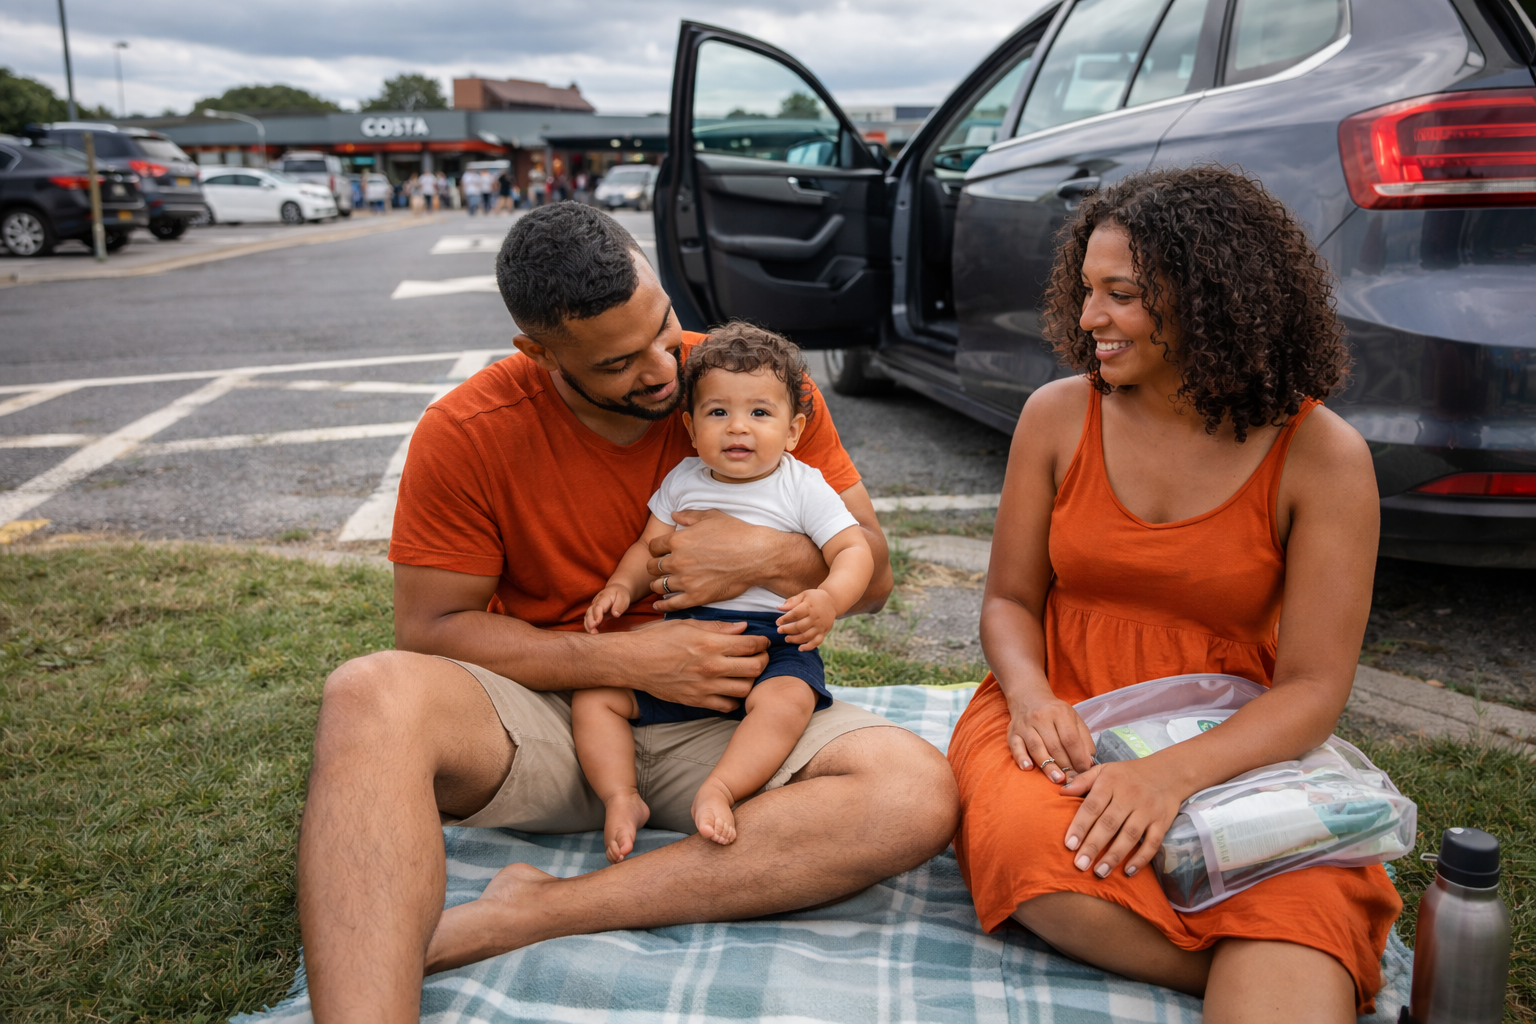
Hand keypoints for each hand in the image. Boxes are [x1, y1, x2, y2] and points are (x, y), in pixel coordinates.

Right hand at [583, 585, 630, 633]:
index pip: (598, 606)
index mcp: (604, 597)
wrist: (616, 590)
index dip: (597, 614)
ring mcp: (594, 607)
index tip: (597, 622)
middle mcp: (596, 602)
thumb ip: (620, 606)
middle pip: (590, 611)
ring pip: (587, 616)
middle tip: (593, 631)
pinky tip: (592, 632)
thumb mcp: (623, 598)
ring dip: (588, 625)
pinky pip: (589, 619)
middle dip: (590, 622)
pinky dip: (589, 625)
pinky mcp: (594, 612)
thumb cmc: (620, 594)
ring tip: (592, 633)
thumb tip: (615, 614)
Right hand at [620, 618, 766, 710]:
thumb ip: (718, 627)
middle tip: (759, 656)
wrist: (633, 662)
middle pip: (755, 668)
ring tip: (746, 672)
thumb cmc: (658, 638)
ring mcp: (705, 687)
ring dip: (751, 680)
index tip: (762, 642)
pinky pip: (727, 705)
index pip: (751, 645)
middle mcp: (711, 667)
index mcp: (710, 643)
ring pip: (745, 689)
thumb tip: (743, 628)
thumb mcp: (688, 624)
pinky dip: (734, 699)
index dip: (763, 642)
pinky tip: (730, 688)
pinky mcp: (697, 701)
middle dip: (763, 660)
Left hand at [647, 508, 816, 611]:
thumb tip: (673, 515)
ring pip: (658, 586)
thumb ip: (689, 516)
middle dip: (656, 566)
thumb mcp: (712, 517)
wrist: (756, 556)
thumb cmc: (737, 533)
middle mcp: (678, 561)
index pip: (653, 546)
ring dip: (659, 584)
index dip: (656, 549)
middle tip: (662, 568)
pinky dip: (663, 605)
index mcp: (678, 540)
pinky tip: (659, 605)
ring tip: (663, 584)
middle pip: (652, 566)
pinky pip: (671, 604)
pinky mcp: (696, 597)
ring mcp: (686, 581)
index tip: (662, 552)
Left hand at [776, 589, 835, 649]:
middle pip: (800, 626)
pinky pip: (817, 642)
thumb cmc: (814, 598)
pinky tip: (800, 648)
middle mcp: (816, 617)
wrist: (833, 602)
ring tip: (787, 639)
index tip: (777, 622)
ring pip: (807, 636)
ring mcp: (820, 626)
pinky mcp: (824, 632)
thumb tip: (778, 608)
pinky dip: (808, 647)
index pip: (795, 614)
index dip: (785, 619)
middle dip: (788, 630)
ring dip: (795, 639)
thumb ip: (792, 601)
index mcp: (810, 606)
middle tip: (779, 631)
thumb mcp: (804, 595)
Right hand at [1005, 694, 1095, 782]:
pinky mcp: (1012, 733)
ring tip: (1057, 779)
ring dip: (1047, 766)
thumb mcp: (1073, 718)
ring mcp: (1025, 725)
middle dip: (1065, 765)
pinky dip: (1021, 758)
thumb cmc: (1055, 713)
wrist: (1028, 697)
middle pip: (1054, 745)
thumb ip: (1084, 739)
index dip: (1078, 757)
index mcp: (1059, 712)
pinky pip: (1015, 746)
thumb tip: (1090, 762)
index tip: (1085, 771)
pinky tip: (1028, 768)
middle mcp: (1041, 717)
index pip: (1070, 738)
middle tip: (1073, 779)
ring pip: (1037, 748)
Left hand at [1058, 759, 1184, 879]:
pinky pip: (1153, 843)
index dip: (1080, 826)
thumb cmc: (1129, 774)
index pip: (1092, 806)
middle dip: (1093, 845)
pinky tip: (1128, 871)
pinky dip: (1141, 858)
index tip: (1069, 845)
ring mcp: (1147, 810)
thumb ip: (1083, 780)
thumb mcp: (1104, 770)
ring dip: (1114, 856)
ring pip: (1130, 835)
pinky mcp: (1163, 822)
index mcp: (1111, 782)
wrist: (1169, 772)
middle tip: (1080, 865)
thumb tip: (1061, 792)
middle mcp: (1129, 796)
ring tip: (1100, 872)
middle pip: (1109, 824)